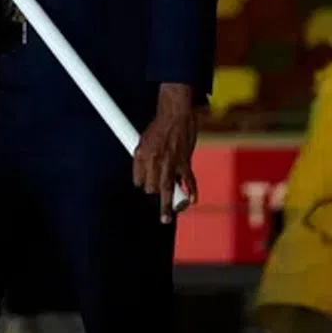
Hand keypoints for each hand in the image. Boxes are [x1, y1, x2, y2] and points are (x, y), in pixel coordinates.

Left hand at [132, 84, 198, 221]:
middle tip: (156, 192)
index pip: (139, 180)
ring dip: (167, 206)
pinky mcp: (185, 162)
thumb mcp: (143, 140)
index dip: (142, 183)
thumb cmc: (159, 126)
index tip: (145, 185)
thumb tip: (141, 175)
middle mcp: (155, 161)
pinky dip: (192, 191)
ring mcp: (170, 163)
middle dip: (153, 191)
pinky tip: (191, 200)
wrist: (175, 114)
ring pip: (167, 189)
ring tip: (166, 218)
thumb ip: (141, 158)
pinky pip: (189, 181)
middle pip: (151, 187)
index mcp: (142, 155)